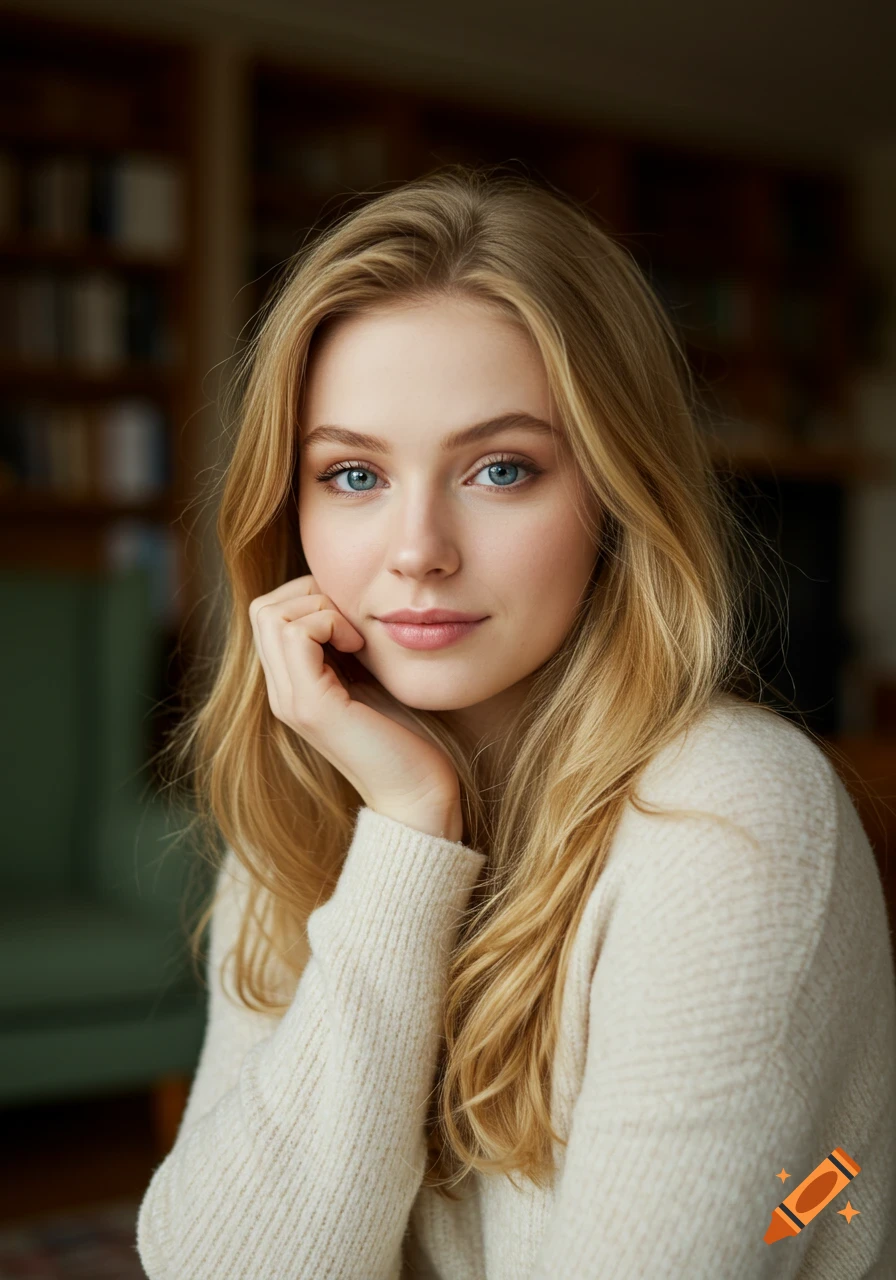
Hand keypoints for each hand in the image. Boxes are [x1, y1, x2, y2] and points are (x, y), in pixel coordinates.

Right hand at [249, 575, 460, 827]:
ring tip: (354, 637)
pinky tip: (357, 647)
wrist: (417, 793)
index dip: (307, 597)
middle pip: (262, 609)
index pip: (268, 614)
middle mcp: (281, 693)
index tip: (350, 618)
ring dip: (320, 609)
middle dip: (309, 594)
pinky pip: (296, 635)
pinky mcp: (311, 705)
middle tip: (351, 621)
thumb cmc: (405, 735)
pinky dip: (328, 624)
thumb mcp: (367, 677)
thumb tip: (344, 601)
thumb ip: (346, 648)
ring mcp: (291, 700)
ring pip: (271, 616)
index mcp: (292, 685)